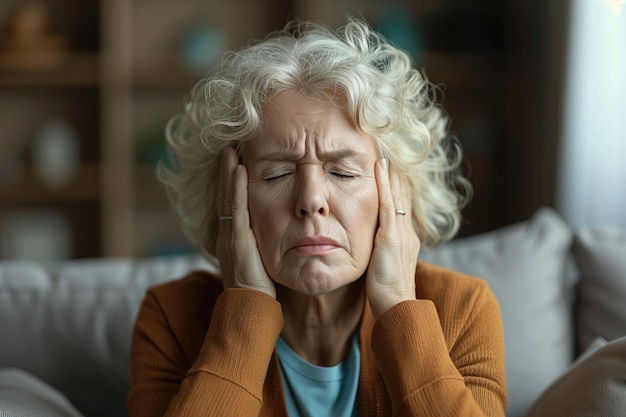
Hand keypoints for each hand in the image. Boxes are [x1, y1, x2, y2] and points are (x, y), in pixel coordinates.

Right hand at [216, 147, 275, 297]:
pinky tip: (240, 169)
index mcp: (233, 238)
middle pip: (225, 194)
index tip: (237, 158)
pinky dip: (236, 188)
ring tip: (231, 148)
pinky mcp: (237, 241)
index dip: (232, 180)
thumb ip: (263, 245)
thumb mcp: (261, 262)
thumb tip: (278, 233)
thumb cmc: (261, 291)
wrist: (251, 312)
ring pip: (228, 197)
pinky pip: (235, 209)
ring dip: (229, 171)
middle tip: (231, 144)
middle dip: (227, 169)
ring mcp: (229, 236)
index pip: (231, 202)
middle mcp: (227, 234)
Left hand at [366, 159, 419, 318]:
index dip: (397, 187)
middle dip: (396, 175)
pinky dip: (384, 183)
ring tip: (385, 153)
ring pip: (397, 194)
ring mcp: (401, 232)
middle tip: (389, 153)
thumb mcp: (384, 266)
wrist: (396, 307)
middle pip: (403, 195)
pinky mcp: (391, 236)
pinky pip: (387, 204)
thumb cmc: (387, 293)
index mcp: (405, 238)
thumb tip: (373, 246)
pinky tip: (379, 167)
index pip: (402, 206)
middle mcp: (407, 231)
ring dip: (391, 172)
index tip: (390, 169)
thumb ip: (381, 252)